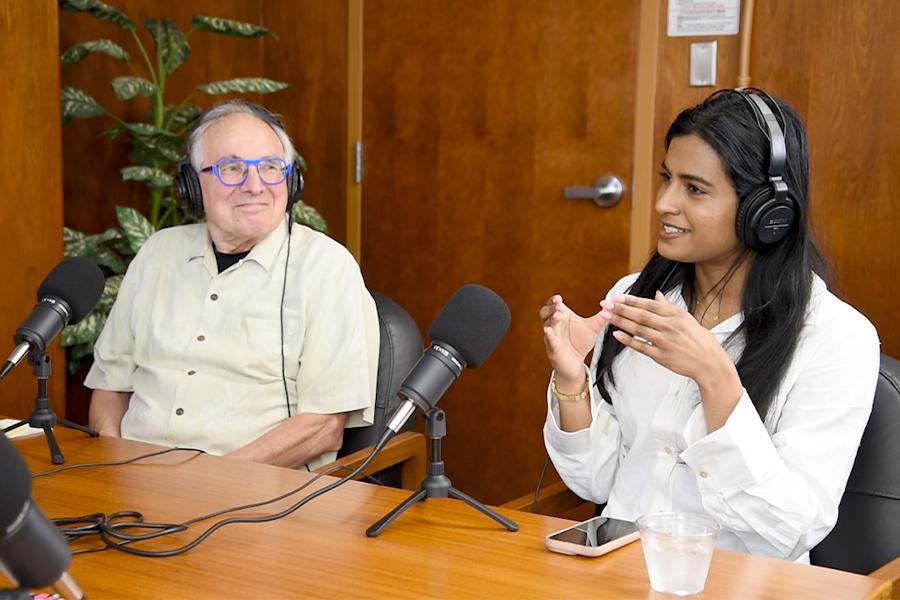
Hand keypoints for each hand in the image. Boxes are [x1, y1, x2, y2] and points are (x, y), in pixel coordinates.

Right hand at [539, 295, 606, 386]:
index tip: (559, 298)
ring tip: (557, 315)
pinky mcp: (553, 349)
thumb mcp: (593, 328)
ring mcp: (552, 337)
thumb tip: (612, 304)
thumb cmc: (580, 343)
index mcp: (562, 317)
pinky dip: (549, 336)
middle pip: (545, 313)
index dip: (553, 301)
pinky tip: (549, 331)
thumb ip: (601, 317)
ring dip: (550, 319)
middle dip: (551, 308)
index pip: (553, 305)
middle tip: (559, 305)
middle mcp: (554, 326)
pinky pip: (549, 341)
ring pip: (547, 325)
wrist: (576, 363)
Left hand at [599, 291, 731, 383]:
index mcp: (677, 315)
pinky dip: (628, 340)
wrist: (709, 363)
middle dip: (620, 309)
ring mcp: (665, 341)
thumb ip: (668, 307)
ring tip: (606, 316)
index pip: (649, 305)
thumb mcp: (687, 319)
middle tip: (605, 304)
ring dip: (620, 322)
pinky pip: (641, 346)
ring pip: (638, 329)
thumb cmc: (699, 340)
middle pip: (641, 315)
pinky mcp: (662, 356)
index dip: (632, 300)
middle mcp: (670, 326)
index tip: (617, 297)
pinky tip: (616, 334)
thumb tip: (656, 294)